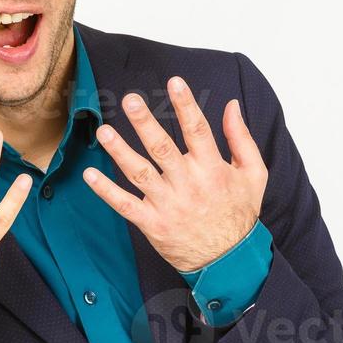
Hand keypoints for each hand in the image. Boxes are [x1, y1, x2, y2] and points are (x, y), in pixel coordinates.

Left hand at [82, 76, 266, 272]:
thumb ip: (241, 138)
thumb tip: (231, 105)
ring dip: (120, 151)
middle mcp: (188, 184)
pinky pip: (126, 205)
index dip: (185, 105)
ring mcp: (168, 204)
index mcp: (213, 169)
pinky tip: (89, 175)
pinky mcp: (153, 224)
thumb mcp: (253, 174)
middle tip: (129, 100)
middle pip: (163, 148)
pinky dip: (106, 192)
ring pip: (140, 174)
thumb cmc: (240, 214)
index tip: (174, 82)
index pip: (198, 130)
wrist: (229, 260)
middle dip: (145, 122)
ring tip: (103, 131)